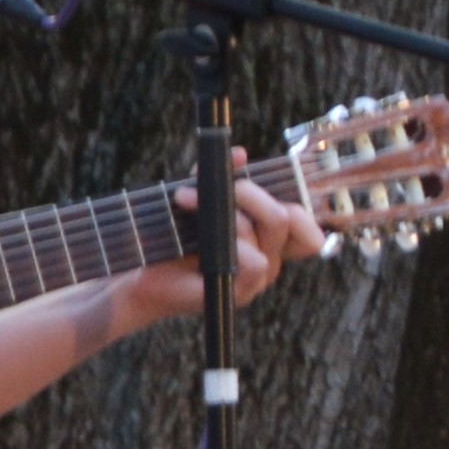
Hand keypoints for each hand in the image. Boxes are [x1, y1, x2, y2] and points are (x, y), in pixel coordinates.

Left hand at [98, 175, 331, 343]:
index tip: (262, 187)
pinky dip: (228, 237)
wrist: (140, 276)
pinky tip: (195, 231)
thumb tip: (240, 154)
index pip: (308, 231)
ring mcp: (256, 280)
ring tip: (187, 200)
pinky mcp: (238, 293)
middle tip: (214, 184)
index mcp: (266, 243)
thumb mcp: (199, 199)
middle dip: (251, 191)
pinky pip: (254, 260)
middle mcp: (268, 261)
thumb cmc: (172, 238)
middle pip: (289, 217)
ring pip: (272, 230)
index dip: (299, 207)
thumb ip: (220, 178)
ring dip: (232, 207)